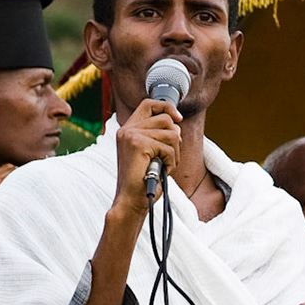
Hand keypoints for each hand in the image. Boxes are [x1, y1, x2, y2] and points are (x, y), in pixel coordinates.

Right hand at [112, 97, 180, 220]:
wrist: (131, 201)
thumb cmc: (142, 181)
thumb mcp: (151, 153)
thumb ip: (159, 135)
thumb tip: (177, 122)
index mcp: (127, 130)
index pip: (148, 104)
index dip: (166, 107)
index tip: (178, 118)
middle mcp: (126, 130)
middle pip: (165, 119)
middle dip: (175, 139)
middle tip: (168, 157)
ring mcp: (131, 135)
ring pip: (171, 134)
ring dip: (174, 153)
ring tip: (164, 166)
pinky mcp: (138, 144)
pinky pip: (168, 148)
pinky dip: (171, 162)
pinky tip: (161, 171)